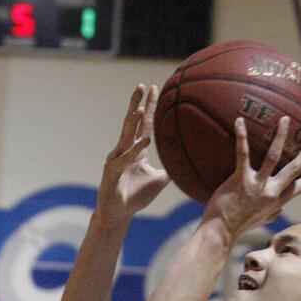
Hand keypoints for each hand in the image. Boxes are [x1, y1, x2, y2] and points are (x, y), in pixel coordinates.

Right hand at [95, 84, 169, 227]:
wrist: (119, 214)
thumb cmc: (136, 197)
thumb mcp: (159, 180)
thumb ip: (171, 169)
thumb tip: (188, 162)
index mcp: (135, 151)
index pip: (143, 124)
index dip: (148, 106)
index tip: (153, 88)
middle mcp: (124, 151)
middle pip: (131, 123)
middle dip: (136, 104)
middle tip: (142, 86)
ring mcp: (116, 160)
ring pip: (125, 137)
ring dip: (133, 122)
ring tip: (141, 107)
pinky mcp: (111, 172)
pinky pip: (124, 159)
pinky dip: (134, 150)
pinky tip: (144, 142)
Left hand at [204, 116, 300, 236]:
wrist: (220, 232)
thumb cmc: (238, 225)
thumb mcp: (260, 220)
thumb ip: (272, 213)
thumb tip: (279, 211)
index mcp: (277, 202)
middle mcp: (271, 193)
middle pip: (295, 168)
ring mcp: (257, 186)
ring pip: (273, 157)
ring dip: (281, 136)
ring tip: (285, 119)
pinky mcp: (240, 180)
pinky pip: (242, 154)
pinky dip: (241, 136)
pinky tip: (239, 121)